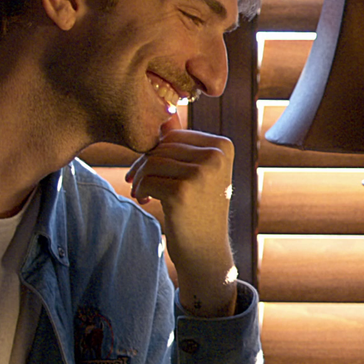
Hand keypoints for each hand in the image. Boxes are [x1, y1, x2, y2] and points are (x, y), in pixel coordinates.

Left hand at [127, 125, 238, 316]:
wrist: (207, 251)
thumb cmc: (200, 208)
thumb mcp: (200, 172)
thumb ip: (183, 144)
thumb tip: (164, 113)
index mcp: (223, 147)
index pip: (176, 135)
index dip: (156, 151)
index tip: (150, 170)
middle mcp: (215, 157)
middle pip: (162, 146)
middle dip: (145, 163)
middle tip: (139, 183)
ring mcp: (200, 175)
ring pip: (151, 161)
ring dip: (140, 177)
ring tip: (142, 191)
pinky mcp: (181, 193)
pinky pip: (146, 179)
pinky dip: (140, 189)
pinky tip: (145, 200)